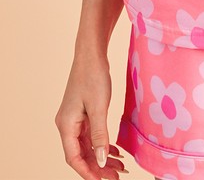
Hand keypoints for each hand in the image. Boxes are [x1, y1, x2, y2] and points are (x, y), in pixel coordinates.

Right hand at [55, 50, 127, 178]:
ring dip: (101, 157)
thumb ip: (99, 135)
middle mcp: (67, 125)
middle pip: (81, 154)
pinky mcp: (82, 113)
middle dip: (98, 167)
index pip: (74, 158)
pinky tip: (114, 150)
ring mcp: (74, 119)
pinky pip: (91, 136)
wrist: (91, 54)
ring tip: (120, 166)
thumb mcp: (98, 107)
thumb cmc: (93, 76)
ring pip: (87, 146)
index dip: (88, 172)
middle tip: (118, 175)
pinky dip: (101, 144)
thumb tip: (100, 161)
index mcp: (66, 125)